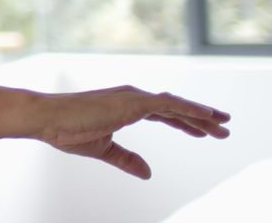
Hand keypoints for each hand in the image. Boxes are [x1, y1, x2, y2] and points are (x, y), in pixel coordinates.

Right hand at [35, 86, 231, 178]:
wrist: (47, 119)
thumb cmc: (67, 131)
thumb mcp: (103, 149)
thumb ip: (127, 159)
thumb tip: (148, 173)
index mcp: (125, 107)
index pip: (163, 113)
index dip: (184, 122)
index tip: (203, 132)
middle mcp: (132, 98)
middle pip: (175, 107)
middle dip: (200, 118)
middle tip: (223, 128)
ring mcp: (133, 98)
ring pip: (176, 104)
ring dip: (201, 114)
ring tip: (223, 124)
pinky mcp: (131, 102)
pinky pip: (168, 104)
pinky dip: (189, 109)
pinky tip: (207, 116)